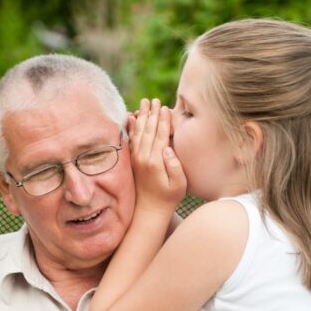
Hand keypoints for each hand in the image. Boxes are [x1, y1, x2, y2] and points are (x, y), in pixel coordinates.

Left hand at [129, 98, 186, 214]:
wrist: (149, 210)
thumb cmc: (168, 198)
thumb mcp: (179, 185)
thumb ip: (175, 166)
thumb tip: (168, 148)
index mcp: (156, 161)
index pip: (160, 135)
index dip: (163, 120)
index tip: (165, 107)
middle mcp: (143, 157)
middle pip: (148, 130)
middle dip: (152, 113)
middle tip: (154, 100)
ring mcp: (136, 159)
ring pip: (138, 132)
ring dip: (142, 116)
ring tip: (144, 103)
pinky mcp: (132, 161)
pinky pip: (131, 139)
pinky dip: (131, 127)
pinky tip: (131, 118)